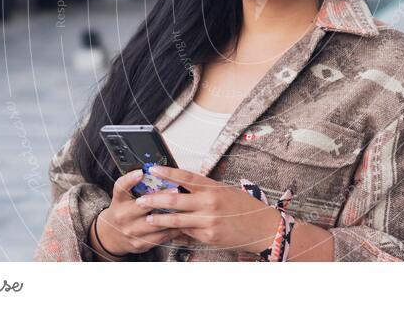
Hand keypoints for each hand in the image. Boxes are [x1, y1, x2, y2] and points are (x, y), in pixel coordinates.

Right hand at [95, 169, 184, 255]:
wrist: (112, 236)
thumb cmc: (125, 211)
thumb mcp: (125, 197)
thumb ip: (136, 187)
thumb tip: (159, 171)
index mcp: (119, 201)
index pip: (120, 188)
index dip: (130, 179)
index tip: (140, 172)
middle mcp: (123, 216)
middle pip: (142, 206)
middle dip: (160, 198)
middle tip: (176, 191)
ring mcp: (131, 231)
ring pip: (155, 223)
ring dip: (172, 215)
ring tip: (185, 207)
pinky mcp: (140, 243)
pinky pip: (161, 236)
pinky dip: (173, 229)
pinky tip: (183, 222)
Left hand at [135, 165, 282, 253]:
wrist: (263, 227)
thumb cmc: (244, 207)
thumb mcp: (225, 191)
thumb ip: (204, 189)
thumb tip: (182, 186)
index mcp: (213, 187)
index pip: (185, 176)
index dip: (167, 172)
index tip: (153, 168)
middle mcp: (209, 202)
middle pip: (175, 198)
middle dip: (155, 199)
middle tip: (141, 199)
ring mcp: (208, 220)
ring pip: (177, 219)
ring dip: (160, 218)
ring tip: (148, 217)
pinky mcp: (209, 236)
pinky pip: (187, 232)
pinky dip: (175, 231)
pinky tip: (166, 231)